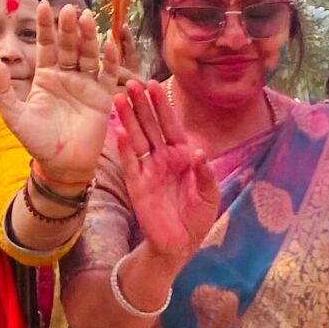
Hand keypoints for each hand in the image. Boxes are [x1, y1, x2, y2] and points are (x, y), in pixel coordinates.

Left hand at [0, 4, 119, 183]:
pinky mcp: (103, 96)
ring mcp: (86, 84)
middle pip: (68, 46)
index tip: (42, 5)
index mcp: (45, 76)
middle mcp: (66, 76)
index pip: (45, 45)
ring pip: (88, 54)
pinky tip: (108, 43)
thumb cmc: (37, 141)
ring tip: (87, 17)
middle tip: (69, 9)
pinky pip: (107, 74)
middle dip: (68, 27)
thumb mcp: (14, 116)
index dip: (45, 26)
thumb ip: (4, 91)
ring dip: (88, 36)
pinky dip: (109, 60)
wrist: (61, 164)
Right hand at [113, 81, 218, 266]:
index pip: (171, 125)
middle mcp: (163, 158)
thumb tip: (200, 153)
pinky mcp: (137, 185)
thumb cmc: (197, 218)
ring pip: (136, 138)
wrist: (181, 245)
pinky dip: (124, 147)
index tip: (153, 84)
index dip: (162, 105)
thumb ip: (206, 175)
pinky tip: (119, 130)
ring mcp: (149, 170)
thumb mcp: (210, 196)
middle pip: (150, 125)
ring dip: (128, 118)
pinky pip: (130, 162)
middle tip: (131, 82)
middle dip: (141, 104)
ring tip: (118, 97)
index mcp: (183, 155)